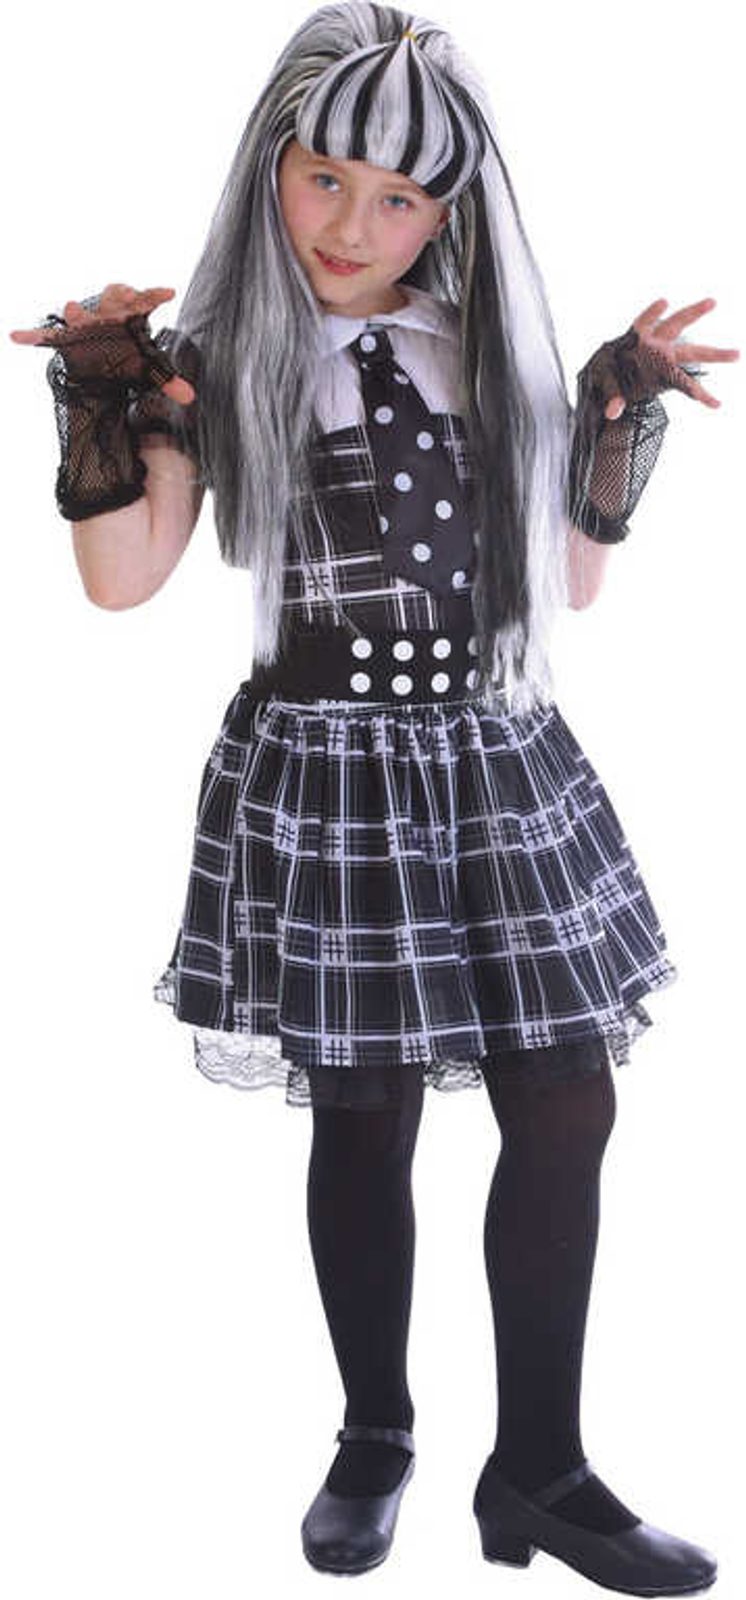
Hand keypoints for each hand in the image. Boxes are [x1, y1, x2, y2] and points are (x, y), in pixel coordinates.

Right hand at [9, 283, 195, 405]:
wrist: (105, 356)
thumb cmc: (128, 356)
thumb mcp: (149, 369)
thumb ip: (168, 380)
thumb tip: (191, 397)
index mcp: (130, 315)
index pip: (144, 300)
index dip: (155, 295)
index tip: (169, 292)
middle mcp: (108, 313)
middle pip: (111, 298)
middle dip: (117, 296)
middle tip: (124, 295)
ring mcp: (87, 323)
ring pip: (82, 313)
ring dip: (78, 312)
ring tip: (72, 307)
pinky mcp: (67, 337)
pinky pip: (48, 335)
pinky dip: (31, 336)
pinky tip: (14, 336)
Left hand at [604, 297, 739, 419]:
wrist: (607, 386)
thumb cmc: (603, 377)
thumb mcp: (602, 383)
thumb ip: (611, 396)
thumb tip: (613, 412)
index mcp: (635, 339)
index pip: (644, 322)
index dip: (652, 313)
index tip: (664, 302)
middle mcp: (653, 344)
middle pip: (676, 324)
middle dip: (694, 313)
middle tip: (713, 301)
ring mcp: (663, 358)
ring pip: (691, 352)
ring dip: (713, 354)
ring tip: (737, 355)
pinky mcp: (666, 376)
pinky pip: (686, 385)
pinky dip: (699, 395)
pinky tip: (715, 404)